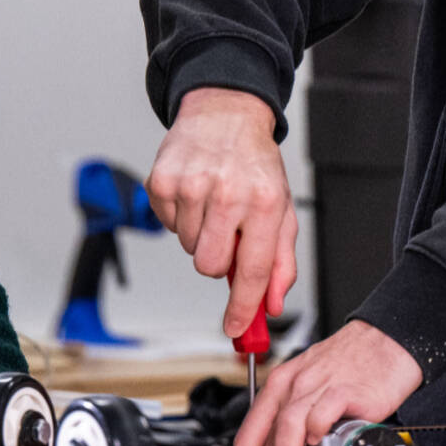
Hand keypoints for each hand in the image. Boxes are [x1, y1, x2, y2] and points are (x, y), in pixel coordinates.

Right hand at [146, 87, 296, 338]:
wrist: (225, 114)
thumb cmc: (255, 164)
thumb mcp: (283, 209)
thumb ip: (281, 262)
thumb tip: (270, 305)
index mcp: (266, 202)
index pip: (253, 271)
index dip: (243, 308)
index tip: (236, 331)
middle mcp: (230, 193)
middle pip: (212, 267)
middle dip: (219, 261)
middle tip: (228, 234)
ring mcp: (192, 186)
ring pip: (189, 248)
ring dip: (202, 235)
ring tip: (214, 204)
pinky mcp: (163, 181)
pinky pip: (168, 226)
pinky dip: (181, 217)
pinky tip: (195, 194)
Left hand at [233, 320, 422, 445]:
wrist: (386, 341)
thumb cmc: (352, 365)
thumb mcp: (311, 388)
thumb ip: (297, 422)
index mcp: (278, 387)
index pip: (247, 438)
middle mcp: (291, 386)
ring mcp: (315, 388)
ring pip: (285, 437)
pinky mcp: (342, 391)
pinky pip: (317, 421)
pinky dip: (318, 439)